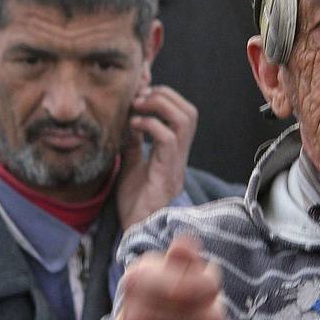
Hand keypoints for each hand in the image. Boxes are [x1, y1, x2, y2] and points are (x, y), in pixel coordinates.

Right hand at [85, 233, 233, 319]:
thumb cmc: (155, 303)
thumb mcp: (162, 273)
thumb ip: (181, 260)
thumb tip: (188, 242)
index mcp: (137, 281)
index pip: (197, 287)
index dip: (211, 284)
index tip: (206, 284)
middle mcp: (136, 317)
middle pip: (211, 316)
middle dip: (216, 311)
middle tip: (205, 311)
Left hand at [115, 85, 198, 230]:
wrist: (134, 230)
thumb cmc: (134, 202)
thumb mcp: (130, 164)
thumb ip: (134, 143)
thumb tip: (130, 119)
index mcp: (173, 151)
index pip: (182, 112)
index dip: (164, 94)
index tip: (140, 89)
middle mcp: (180, 155)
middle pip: (188, 111)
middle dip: (163, 95)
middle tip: (138, 98)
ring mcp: (176, 164)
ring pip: (184, 120)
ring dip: (159, 106)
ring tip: (137, 108)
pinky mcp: (167, 173)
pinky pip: (168, 139)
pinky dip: (150, 125)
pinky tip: (133, 126)